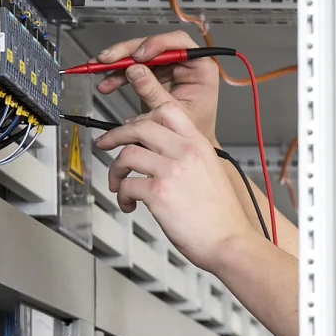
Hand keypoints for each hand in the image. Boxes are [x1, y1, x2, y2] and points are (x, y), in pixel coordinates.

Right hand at [93, 29, 222, 144]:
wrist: (187, 145)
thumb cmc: (194, 129)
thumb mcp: (174, 112)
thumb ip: (154, 91)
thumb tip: (135, 71)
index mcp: (200, 68)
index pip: (179, 43)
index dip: (156, 43)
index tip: (139, 54)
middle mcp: (185, 64)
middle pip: (153, 46)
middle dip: (127, 52)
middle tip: (109, 58)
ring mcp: (169, 68)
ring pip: (140, 55)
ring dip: (117, 62)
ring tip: (101, 70)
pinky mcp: (155, 76)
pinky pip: (133, 69)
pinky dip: (118, 75)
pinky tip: (108, 82)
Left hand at [98, 65, 252, 272]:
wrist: (230, 242)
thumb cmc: (220, 215)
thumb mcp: (209, 173)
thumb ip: (186, 156)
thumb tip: (155, 152)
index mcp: (198, 145)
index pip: (167, 109)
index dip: (144, 98)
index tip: (132, 92)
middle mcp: (186, 152)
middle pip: (139, 126)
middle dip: (115, 135)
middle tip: (106, 144)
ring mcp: (172, 171)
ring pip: (127, 154)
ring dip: (115, 170)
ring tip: (119, 184)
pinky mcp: (159, 193)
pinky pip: (127, 184)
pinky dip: (122, 195)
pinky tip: (130, 204)